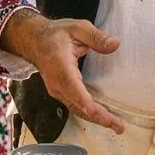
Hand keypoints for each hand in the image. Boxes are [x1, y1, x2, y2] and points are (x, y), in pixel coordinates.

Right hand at [2, 9, 123, 133]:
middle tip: (119, 127)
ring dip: (96, 119)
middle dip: (98, 117)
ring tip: (117, 127)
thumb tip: (115, 45)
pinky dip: (90, 114)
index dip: (84, 101)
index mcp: (61, 66)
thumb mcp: (78, 28)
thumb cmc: (57, 35)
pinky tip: (105, 119)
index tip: (95, 112)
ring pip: (77, 110)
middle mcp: (57, 83)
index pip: (72, 86)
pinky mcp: (61, 94)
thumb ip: (96, 37)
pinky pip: (76, 107)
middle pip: (78, 105)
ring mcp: (58, 91)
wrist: (35, 42)